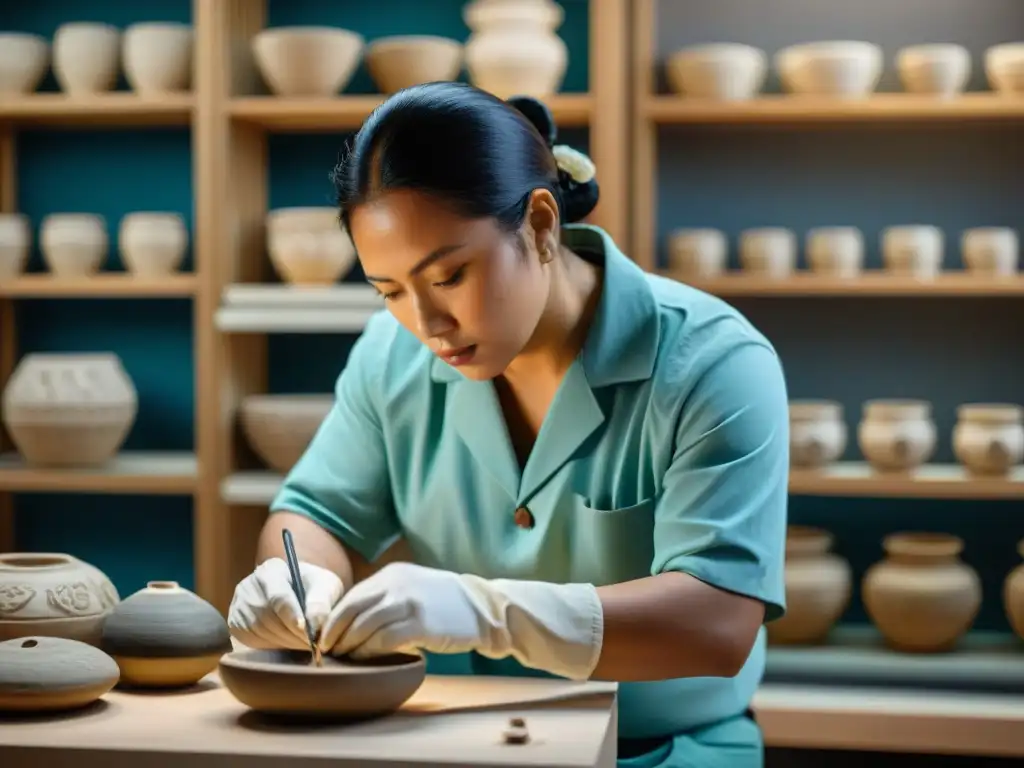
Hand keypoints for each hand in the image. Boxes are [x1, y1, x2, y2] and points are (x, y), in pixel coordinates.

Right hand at [227, 557, 343, 650]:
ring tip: (304, 643)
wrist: (299, 595)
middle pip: (268, 617)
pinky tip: (288, 642)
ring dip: (285, 642)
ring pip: (260, 631)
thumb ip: (322, 602)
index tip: (308, 632)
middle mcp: (249, 585)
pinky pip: (252, 641)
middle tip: (314, 644)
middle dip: (293, 634)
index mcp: (271, 570)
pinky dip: (272, 646)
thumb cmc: (314, 589)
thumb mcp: (326, 587)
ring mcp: (239, 605)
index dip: (293, 617)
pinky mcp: (235, 624)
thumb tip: (315, 624)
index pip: (278, 597)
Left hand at [319, 562, 487, 658]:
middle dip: (335, 632)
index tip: (324, 636)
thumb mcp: (413, 587)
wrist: (484, 608)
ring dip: (350, 644)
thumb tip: (353, 620)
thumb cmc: (446, 603)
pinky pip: (385, 639)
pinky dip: (370, 651)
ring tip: (343, 658)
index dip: (334, 618)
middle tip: (326, 651)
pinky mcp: (421, 624)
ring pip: (365, 625)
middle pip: (353, 609)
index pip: (352, 596)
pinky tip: (366, 659)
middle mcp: (398, 584)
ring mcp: (409, 603)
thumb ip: (387, 596)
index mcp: (392, 574)